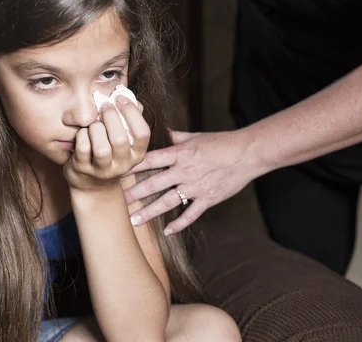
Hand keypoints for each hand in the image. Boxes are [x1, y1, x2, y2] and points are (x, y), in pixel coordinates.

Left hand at [63, 96, 149, 192]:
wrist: (92, 183)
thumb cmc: (110, 151)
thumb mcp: (125, 137)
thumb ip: (129, 116)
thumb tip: (126, 95)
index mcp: (137, 154)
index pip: (142, 133)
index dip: (131, 112)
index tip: (119, 99)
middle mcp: (123, 164)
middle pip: (120, 139)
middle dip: (110, 117)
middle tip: (104, 106)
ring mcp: (103, 170)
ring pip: (101, 148)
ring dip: (96, 129)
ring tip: (94, 123)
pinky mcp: (83, 169)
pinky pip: (83, 149)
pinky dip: (82, 136)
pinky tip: (83, 133)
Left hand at [124, 129, 262, 233]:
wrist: (247, 153)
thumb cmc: (221, 142)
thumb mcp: (195, 136)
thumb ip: (175, 137)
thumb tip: (160, 130)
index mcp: (179, 154)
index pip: (149, 160)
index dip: (131, 166)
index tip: (114, 172)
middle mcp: (184, 171)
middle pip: (153, 184)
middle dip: (133, 193)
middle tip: (116, 202)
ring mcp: (195, 187)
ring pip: (167, 202)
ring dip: (149, 212)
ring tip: (133, 220)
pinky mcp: (208, 198)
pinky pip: (190, 214)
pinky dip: (179, 224)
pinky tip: (167, 232)